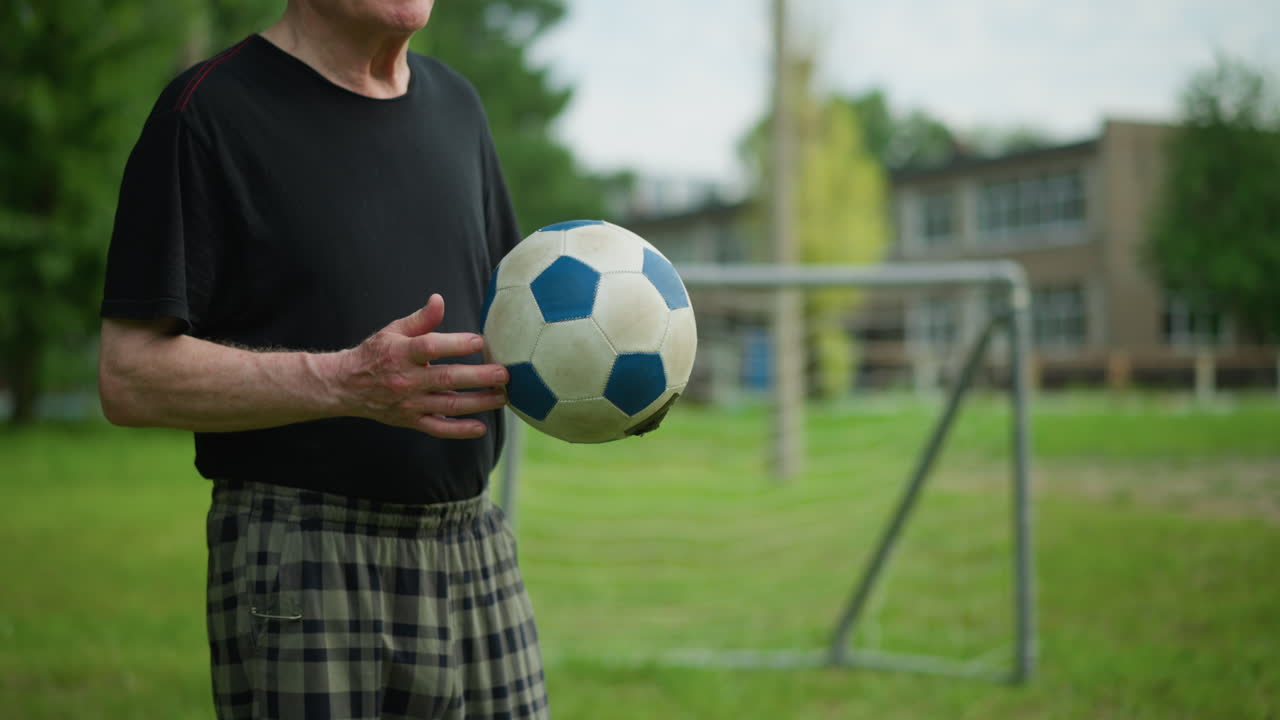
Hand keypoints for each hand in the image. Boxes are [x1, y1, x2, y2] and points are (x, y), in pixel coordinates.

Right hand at [334, 294, 507, 437]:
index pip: (430, 347)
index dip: (455, 344)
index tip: (480, 341)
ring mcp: (409, 403)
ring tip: (502, 396)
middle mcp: (406, 380)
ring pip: (448, 404)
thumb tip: (439, 299)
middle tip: (504, 374)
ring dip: (478, 402)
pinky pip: (438, 428)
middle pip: (446, 378)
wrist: (346, 386)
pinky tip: (481, 427)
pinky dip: (459, 431)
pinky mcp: (411, 421)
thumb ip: (420, 319)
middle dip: (478, 377)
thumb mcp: (393, 331)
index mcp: (401, 353)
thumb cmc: (376, 354)